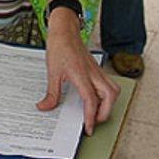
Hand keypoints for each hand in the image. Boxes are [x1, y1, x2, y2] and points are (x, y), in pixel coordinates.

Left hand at [37, 11, 120, 135]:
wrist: (64, 31)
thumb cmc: (59, 47)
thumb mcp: (52, 72)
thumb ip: (51, 93)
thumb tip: (45, 107)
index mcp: (81, 74)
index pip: (91, 100)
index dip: (90, 116)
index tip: (88, 127)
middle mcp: (93, 73)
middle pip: (110, 96)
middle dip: (104, 113)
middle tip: (93, 122)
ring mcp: (98, 71)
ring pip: (113, 90)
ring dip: (109, 104)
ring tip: (97, 113)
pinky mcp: (98, 69)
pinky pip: (109, 85)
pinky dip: (107, 96)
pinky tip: (97, 99)